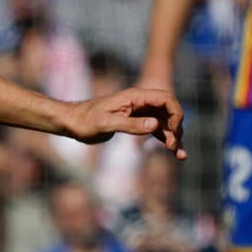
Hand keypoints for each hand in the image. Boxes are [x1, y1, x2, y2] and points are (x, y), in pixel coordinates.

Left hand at [64, 88, 185, 157]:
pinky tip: (174, 153)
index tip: (173, 131)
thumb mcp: (106, 123)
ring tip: (179, 155)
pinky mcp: (137, 122)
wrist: (72, 122)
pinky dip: (166, 140)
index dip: (175, 113)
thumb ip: (131, 124)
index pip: (166, 98)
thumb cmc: (85, 121)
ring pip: (165, 122)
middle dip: (177, 127)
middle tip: (173, 147)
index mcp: (135, 96)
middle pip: (170, 110)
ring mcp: (140, 112)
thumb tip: (155, 125)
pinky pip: (157, 129)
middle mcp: (141, 102)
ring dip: (174, 136)